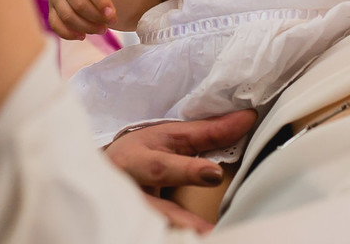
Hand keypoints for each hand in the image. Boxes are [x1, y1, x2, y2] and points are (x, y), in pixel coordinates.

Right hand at [48, 0, 130, 38]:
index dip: (102, 2)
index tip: (113, 15)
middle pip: (79, 3)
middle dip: (97, 17)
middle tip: (112, 21)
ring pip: (67, 15)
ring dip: (86, 26)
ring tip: (103, 29)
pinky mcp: (51, 6)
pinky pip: (55, 23)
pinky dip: (67, 33)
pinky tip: (83, 36)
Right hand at [104, 110, 256, 232]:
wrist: (103, 171)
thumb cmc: (140, 151)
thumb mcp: (169, 137)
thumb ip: (208, 131)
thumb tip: (247, 118)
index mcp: (136, 160)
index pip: (162, 166)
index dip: (188, 170)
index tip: (213, 174)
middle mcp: (127, 190)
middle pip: (155, 206)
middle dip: (182, 218)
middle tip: (208, 230)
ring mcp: (129, 213)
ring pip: (153, 227)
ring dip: (182, 232)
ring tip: (208, 238)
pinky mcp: (133, 226)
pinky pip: (154, 234)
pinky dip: (173, 238)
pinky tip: (197, 240)